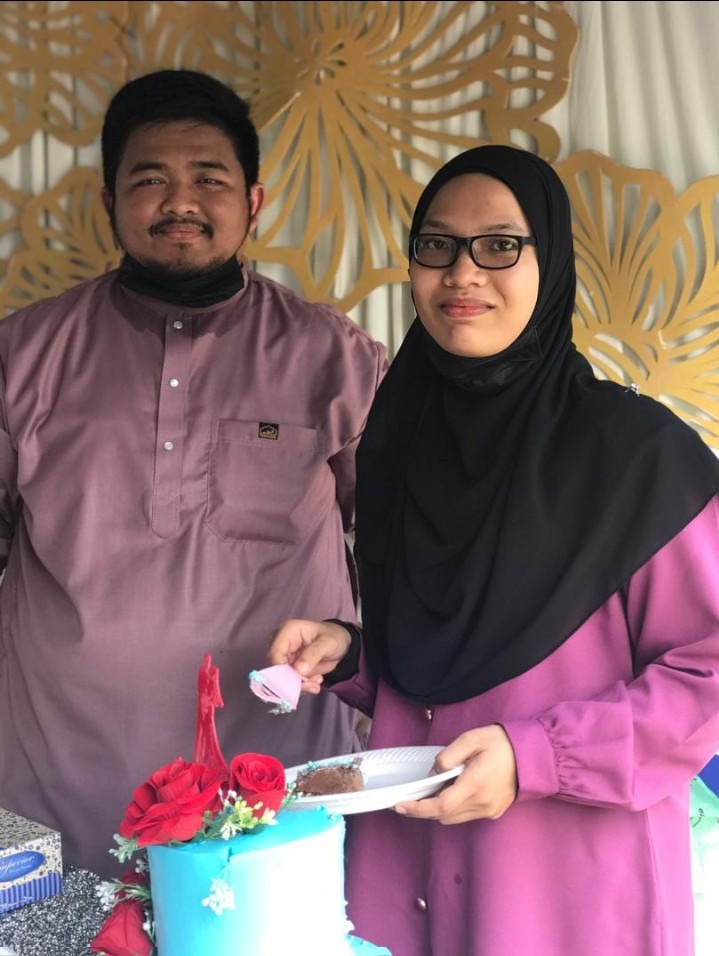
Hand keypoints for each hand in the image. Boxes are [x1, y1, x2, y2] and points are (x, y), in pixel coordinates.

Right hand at [268, 619, 352, 695]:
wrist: (341, 644)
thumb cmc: (333, 637)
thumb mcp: (328, 643)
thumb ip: (313, 654)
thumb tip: (298, 670)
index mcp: (288, 631)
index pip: (275, 652)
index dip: (281, 669)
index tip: (297, 681)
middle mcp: (283, 643)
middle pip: (277, 667)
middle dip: (293, 681)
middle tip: (311, 686)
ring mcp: (286, 656)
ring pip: (283, 678)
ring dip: (300, 685)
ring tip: (315, 684)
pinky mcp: (291, 667)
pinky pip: (292, 681)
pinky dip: (303, 685)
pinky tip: (315, 681)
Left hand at [394, 725, 517, 822]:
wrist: (532, 755)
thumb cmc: (500, 743)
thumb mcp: (471, 739)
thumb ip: (448, 756)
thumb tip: (433, 774)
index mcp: (475, 785)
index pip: (440, 806)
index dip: (418, 808)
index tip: (400, 805)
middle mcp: (482, 803)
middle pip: (444, 815)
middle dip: (425, 808)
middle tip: (414, 794)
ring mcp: (489, 810)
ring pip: (454, 818)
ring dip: (440, 808)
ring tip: (434, 790)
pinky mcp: (494, 812)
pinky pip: (466, 815)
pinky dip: (454, 808)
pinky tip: (453, 791)